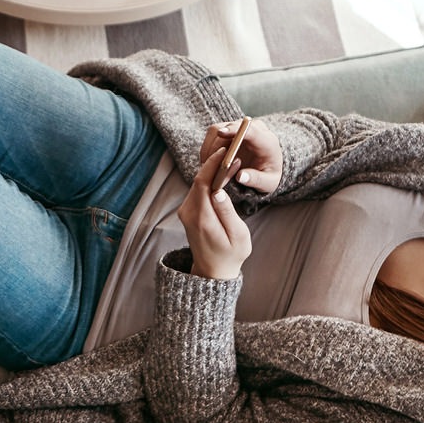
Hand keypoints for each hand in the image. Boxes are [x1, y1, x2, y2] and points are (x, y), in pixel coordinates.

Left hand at [178, 146, 251, 279]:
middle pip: (198, 179)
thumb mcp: (237, 236)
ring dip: (212, 171)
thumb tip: (219, 191)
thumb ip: (228, 213)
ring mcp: (185, 212)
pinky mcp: (187, 211)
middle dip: (214, 164)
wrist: (212, 270)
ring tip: (230, 161)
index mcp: (202, 218)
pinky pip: (197, 190)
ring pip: (197, 183)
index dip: (213, 164)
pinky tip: (221, 175)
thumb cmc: (230, 254)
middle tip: (232, 153)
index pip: (203, 182)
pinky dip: (208, 180)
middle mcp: (188, 213)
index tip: (227, 152)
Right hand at [198, 118, 283, 193]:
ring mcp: (239, 127)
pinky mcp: (228, 130)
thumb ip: (256, 180)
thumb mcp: (268, 183)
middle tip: (209, 167)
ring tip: (209, 167)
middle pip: (229, 129)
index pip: (250, 129)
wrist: (266, 168)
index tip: (221, 133)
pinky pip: (212, 135)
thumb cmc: (268, 175)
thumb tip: (240, 176)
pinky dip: (207, 149)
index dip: (235, 130)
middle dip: (217, 147)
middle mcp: (253, 129)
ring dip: (210, 149)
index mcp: (266, 140)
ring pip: (217, 131)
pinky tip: (209, 163)